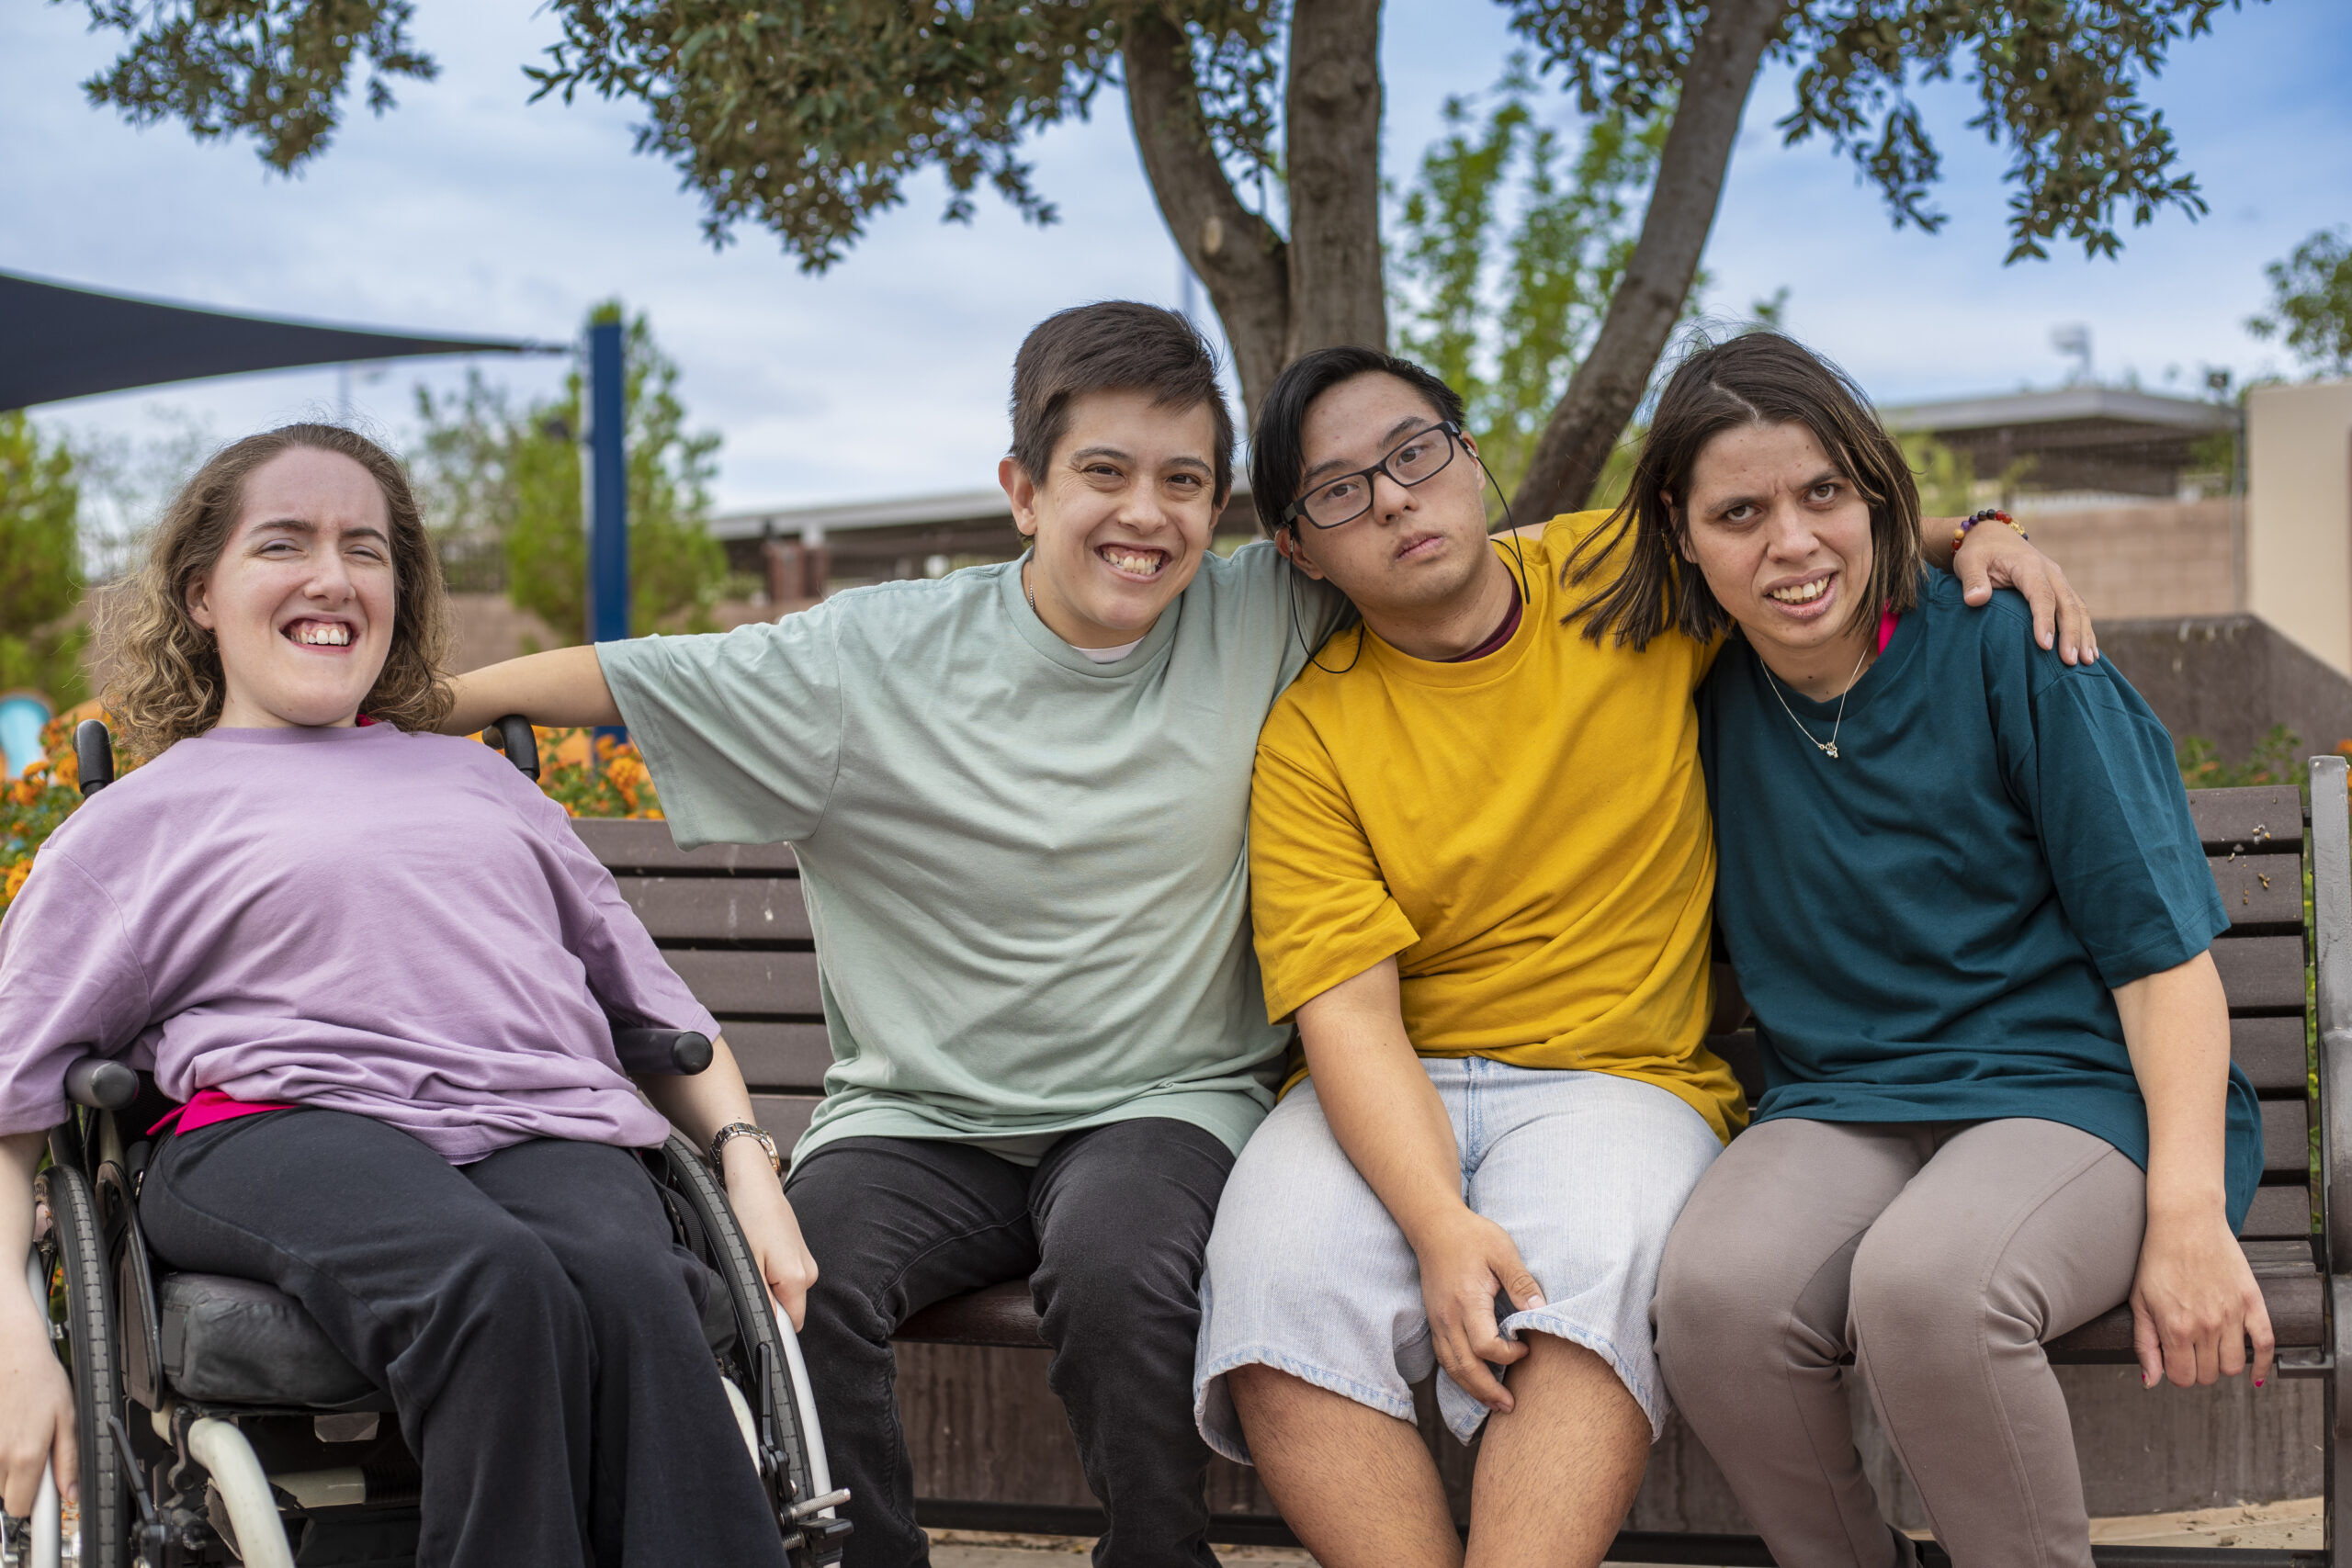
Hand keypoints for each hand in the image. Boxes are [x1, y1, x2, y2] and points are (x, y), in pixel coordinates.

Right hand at [0, 1301, 74, 1517]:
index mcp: (25, 1455)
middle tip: (32, 1447)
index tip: (43, 1489)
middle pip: (5, 1493)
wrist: (12, 1355)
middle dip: (21, 1478)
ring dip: (5, 1466)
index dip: (34, 1500)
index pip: (20, 1507)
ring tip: (18, 1434)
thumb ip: (68, 1461)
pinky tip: (5, 1430)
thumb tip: (69, 1494)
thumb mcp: (68, 1419)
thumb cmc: (41, 1382)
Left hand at [722, 1146, 819, 1330]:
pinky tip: (758, 1254)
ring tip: (751, 1261)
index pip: (792, 1325)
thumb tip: (771, 1329)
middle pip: (789, 1309)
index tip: (751, 1316)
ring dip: (768, 1287)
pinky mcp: (799, 1254)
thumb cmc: (749, 1216)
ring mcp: (806, 1262)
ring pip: (786, 1293)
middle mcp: (809, 1273)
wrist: (756, 1184)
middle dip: (767, 1303)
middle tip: (745, 1278)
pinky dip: (771, 1274)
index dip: (773, 1328)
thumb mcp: (747, 1262)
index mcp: (798, 1278)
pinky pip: (786, 1278)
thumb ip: (762, 1300)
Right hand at [1409, 1206, 1544, 1414]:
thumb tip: (1540, 1312)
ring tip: (1494, 1404)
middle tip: (1510, 1406)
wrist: (1434, 1225)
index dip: (1508, 1355)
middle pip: (1464, 1367)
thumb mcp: (1503, 1251)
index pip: (1485, 1345)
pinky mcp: (1434, 1320)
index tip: (1526, 1347)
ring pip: (1451, 1367)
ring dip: (1472, 1389)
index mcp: (1466, 1301)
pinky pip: (1444, 1357)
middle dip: (1487, 1391)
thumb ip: (1521, 1282)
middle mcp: (1447, 1317)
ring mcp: (1437, 1321)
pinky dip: (1459, 1375)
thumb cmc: (1471, 1236)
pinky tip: (1474, 1382)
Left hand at [1953, 523, 2097, 665]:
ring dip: (2084, 635)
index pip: (2041, 595)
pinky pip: (2077, 609)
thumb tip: (1975, 600)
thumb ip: (1972, 580)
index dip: (2044, 620)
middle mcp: (2050, 572)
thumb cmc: (1979, 552)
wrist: (1993, 536)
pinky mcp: (2060, 588)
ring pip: (2078, 608)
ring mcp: (2058, 580)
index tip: (2045, 645)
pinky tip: (2090, 652)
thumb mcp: (1968, 562)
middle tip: (2071, 662)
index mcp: (2029, 566)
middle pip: (2067, 604)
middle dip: (2071, 634)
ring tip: (2087, 662)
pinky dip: (2085, 630)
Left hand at [2130, 1212, 2272, 1388]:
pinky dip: (2263, 1365)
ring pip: (2234, 1367)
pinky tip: (2256, 1373)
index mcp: (2176, 1327)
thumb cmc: (2158, 1258)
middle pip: (2209, 1375)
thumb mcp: (2140, 1302)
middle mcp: (2206, 1326)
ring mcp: (2232, 1315)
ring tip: (2212, 1349)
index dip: (2176, 1374)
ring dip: (2223, 1365)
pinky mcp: (2252, 1303)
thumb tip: (2151, 1380)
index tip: (2174, 1362)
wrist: (2186, 1223)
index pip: (2182, 1377)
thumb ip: (2145, 1345)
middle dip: (2197, 1368)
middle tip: (2191, 1351)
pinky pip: (2266, 1345)